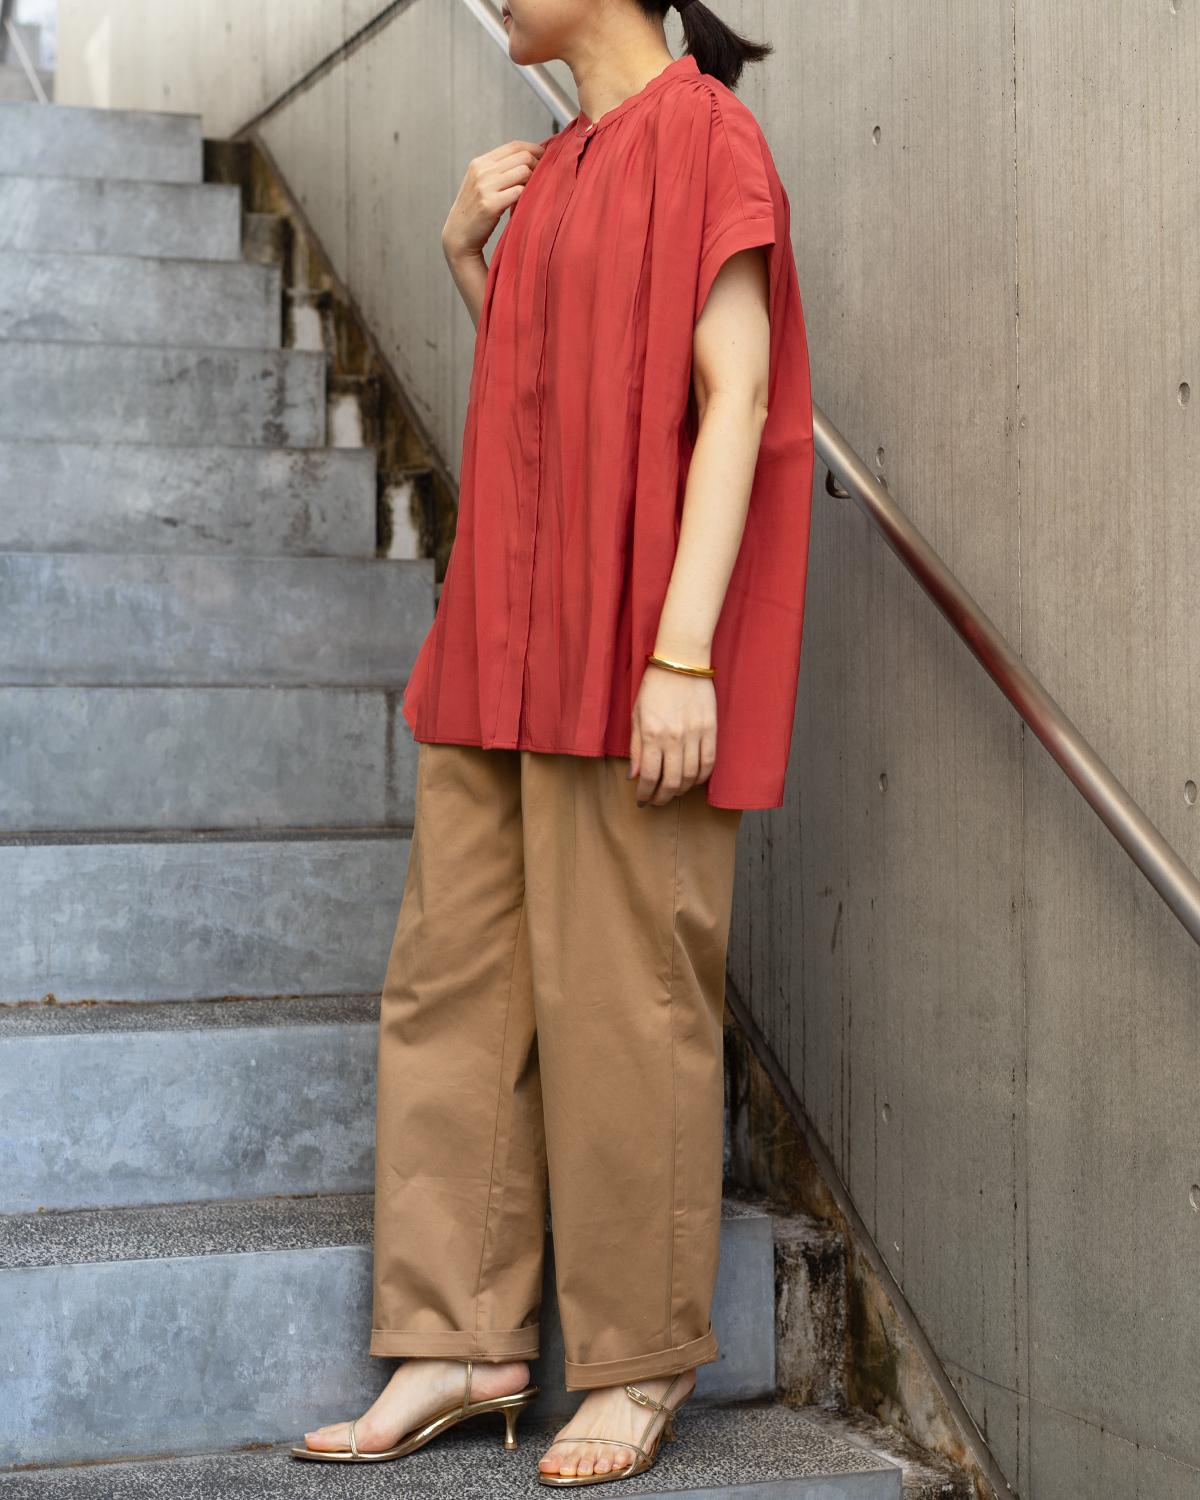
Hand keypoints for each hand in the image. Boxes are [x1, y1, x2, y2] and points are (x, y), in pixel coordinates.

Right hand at [441, 139, 545, 262]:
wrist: (459, 234)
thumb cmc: (475, 209)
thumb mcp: (481, 182)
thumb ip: (498, 170)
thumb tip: (528, 159)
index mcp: (480, 162)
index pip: (514, 146)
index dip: (534, 149)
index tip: (544, 158)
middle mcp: (482, 171)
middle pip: (522, 157)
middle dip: (538, 165)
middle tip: (544, 177)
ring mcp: (485, 187)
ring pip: (523, 172)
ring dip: (535, 180)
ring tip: (535, 190)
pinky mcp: (490, 205)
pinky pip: (519, 192)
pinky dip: (528, 195)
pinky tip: (527, 202)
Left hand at [628, 664, 716, 806]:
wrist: (681, 661)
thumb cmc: (655, 686)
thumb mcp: (637, 715)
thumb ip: (636, 747)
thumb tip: (634, 776)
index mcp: (652, 734)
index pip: (649, 776)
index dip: (645, 793)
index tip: (642, 800)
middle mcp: (674, 737)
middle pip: (672, 781)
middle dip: (662, 797)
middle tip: (656, 801)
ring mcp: (695, 734)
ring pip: (692, 776)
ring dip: (681, 790)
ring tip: (673, 792)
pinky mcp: (711, 729)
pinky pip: (709, 762)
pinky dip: (701, 777)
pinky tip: (693, 780)